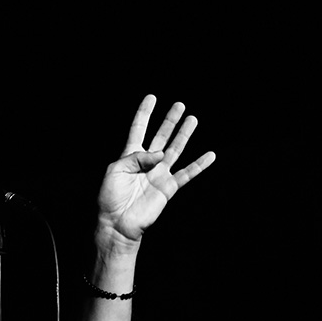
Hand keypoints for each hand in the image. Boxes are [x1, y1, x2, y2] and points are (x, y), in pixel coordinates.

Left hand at [97, 95, 215, 245]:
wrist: (118, 223)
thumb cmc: (111, 197)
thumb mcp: (116, 170)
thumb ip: (137, 157)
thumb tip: (161, 154)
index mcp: (130, 156)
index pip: (139, 129)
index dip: (145, 113)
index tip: (152, 97)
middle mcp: (147, 163)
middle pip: (161, 136)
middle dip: (170, 120)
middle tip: (179, 105)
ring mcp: (159, 174)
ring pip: (175, 150)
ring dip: (184, 135)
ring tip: (193, 119)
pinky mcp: (168, 188)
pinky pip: (187, 174)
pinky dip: (199, 165)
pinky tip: (210, 155)